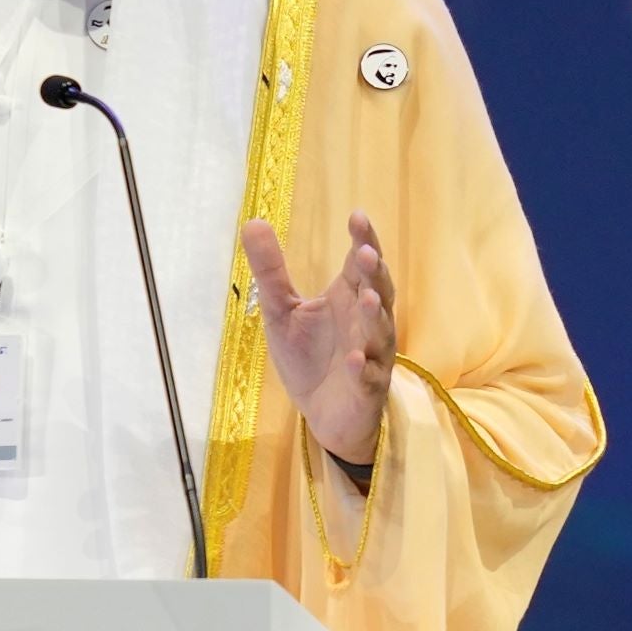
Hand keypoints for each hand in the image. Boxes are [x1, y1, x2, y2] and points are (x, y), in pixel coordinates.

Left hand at [240, 210, 395, 463]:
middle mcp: (366, 321)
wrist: (323, 414)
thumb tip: (252, 221)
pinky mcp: (367, 387)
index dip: (363, 240)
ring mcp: (371, 354)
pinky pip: (368, 376)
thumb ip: (271, 270)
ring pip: (379, 331)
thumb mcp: (282, 311)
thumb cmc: (309, 357)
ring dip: (372, 315)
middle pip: (378, 290)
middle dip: (373, 273)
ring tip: (365, 298)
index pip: (360, 263)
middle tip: (365, 253)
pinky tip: (354, 359)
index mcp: (349, 297)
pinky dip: (362, 367)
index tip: (357, 216)